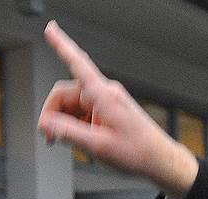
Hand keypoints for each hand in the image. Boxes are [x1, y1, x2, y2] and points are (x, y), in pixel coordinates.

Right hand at [37, 21, 197, 198]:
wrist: (161, 161)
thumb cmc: (138, 152)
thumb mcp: (98, 146)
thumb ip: (68, 132)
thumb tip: (46, 122)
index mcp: (104, 96)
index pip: (78, 65)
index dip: (62, 46)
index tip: (50, 30)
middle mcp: (105, 93)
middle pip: (65, 94)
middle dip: (54, 114)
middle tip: (51, 137)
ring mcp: (107, 102)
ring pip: (72, 105)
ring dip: (65, 122)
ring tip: (68, 142)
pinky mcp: (109, 111)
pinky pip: (82, 112)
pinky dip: (75, 124)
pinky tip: (79, 139)